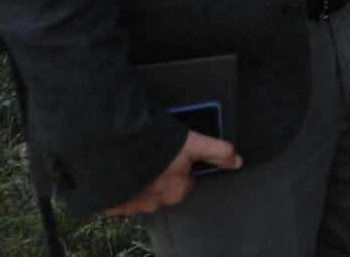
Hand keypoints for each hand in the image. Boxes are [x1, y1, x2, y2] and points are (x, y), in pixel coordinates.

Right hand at [106, 130, 240, 216]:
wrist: (117, 149)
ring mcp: (132, 205)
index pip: (184, 184)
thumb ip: (218, 152)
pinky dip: (118, 187)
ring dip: (138, 182)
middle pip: (162, 191)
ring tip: (135, 160)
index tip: (173, 158)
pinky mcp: (110, 204)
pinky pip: (117, 198)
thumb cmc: (159, 147)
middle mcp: (156, 204)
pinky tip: (118, 169)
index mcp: (177, 191)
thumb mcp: (194, 144)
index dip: (181, 170)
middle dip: (159, 178)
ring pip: (139, 195)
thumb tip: (238, 162)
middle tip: (153, 157)